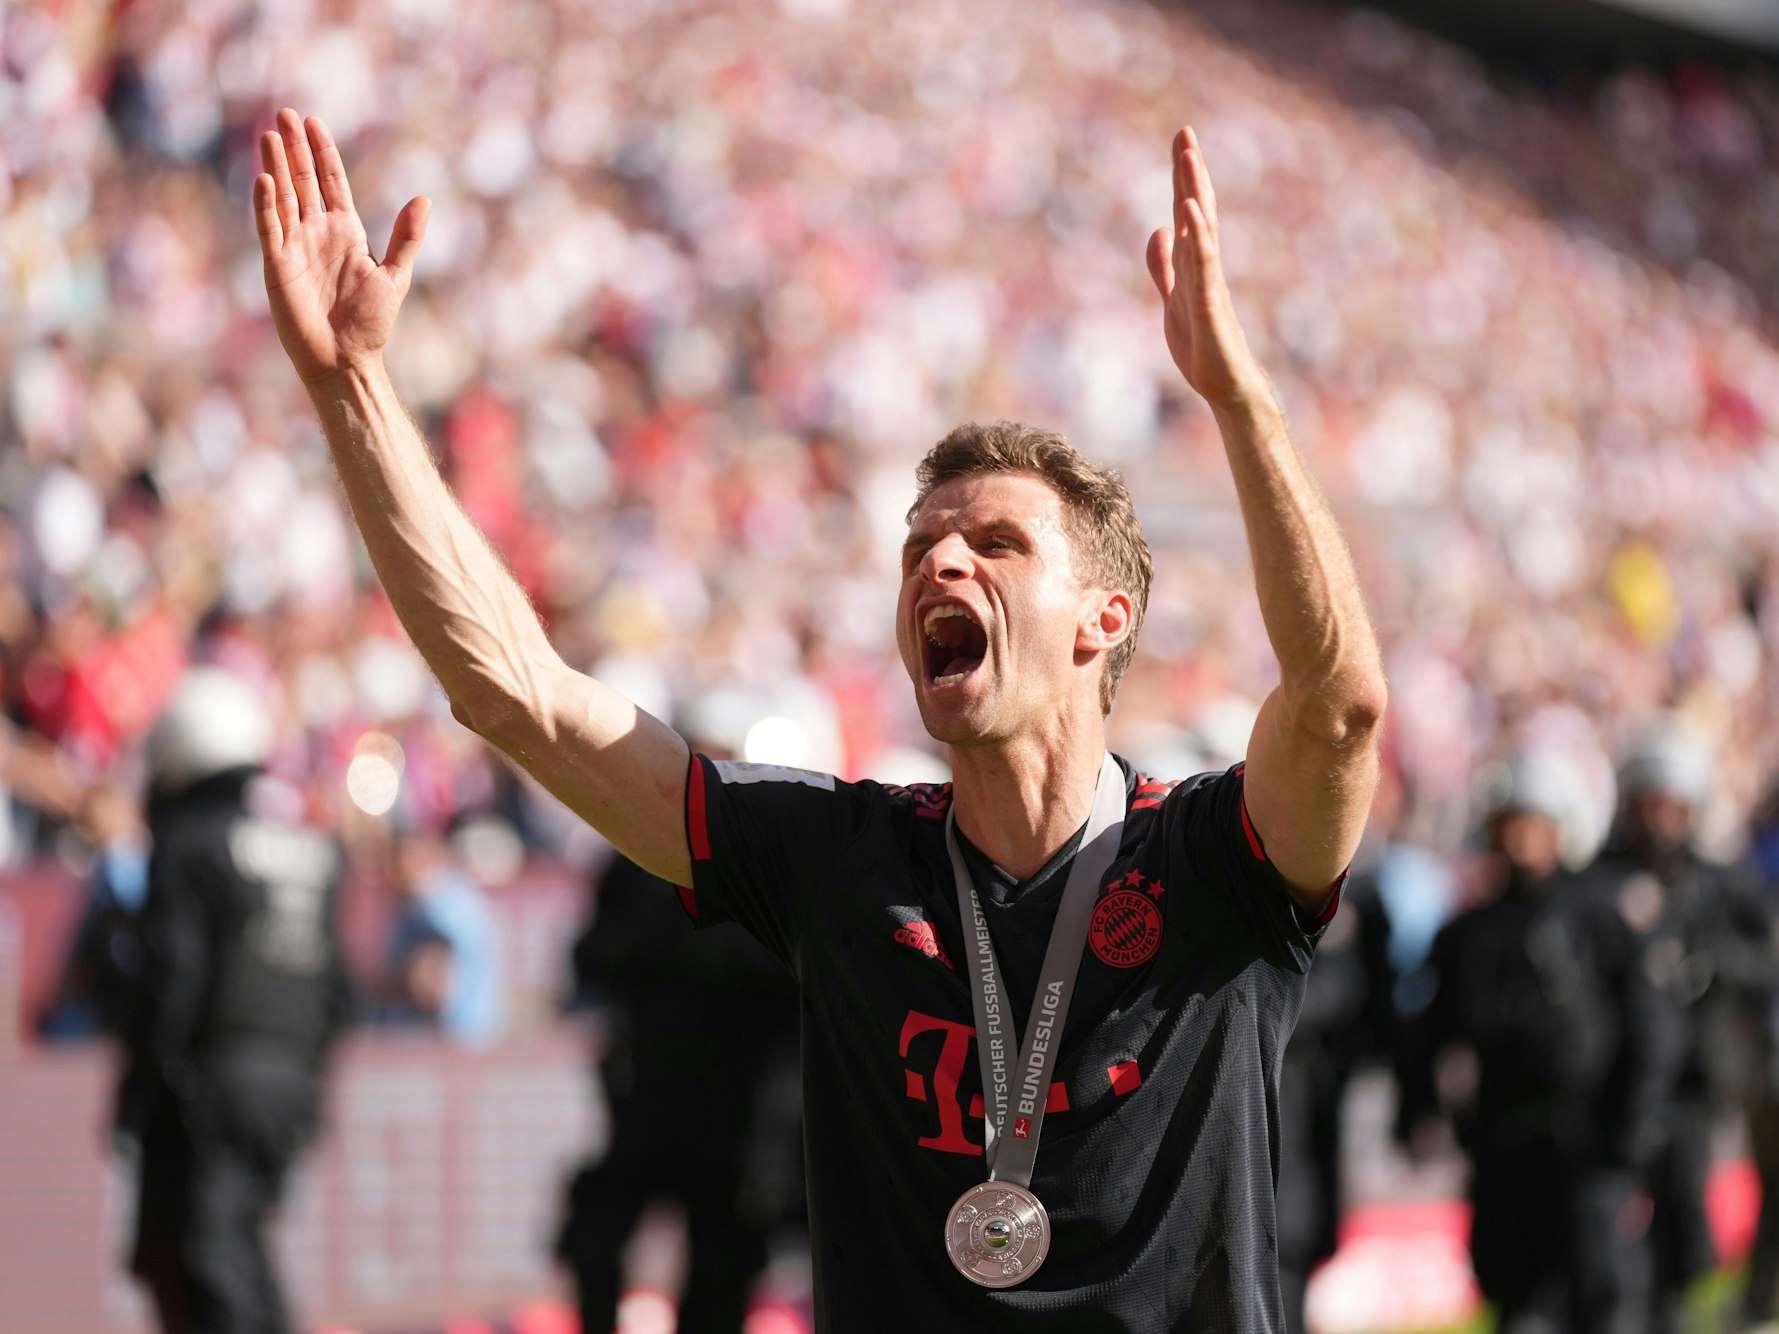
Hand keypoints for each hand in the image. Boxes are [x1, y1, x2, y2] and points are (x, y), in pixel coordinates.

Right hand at [253, 109, 429, 386]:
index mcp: (345, 232)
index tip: (314, 123)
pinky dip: (267, 205)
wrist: (346, 359)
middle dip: (294, 149)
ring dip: (277, 167)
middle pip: (303, 182)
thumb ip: (406, 237)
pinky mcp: (277, 265)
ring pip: (283, 198)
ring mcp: (295, 247)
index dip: (322, 153)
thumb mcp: (394, 276)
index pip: (331, 183)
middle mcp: (317, 234)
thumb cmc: (370, 323)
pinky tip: (265, 179)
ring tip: (269, 135)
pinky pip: (270, 228)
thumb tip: (424, 198)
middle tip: (284, 114)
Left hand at [1145, 127, 1264, 411]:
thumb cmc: (1203, 347)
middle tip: (1185, 132)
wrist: (1225, 386)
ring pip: (1202, 229)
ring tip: (1188, 156)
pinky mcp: (1210, 304)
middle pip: (1198, 210)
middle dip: (1190, 172)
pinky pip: (1202, 265)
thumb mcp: (1172, 300)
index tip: (1181, 140)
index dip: (1182, 177)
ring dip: (1194, 191)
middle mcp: (1205, 266)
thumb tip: (1160, 229)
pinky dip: (1195, 235)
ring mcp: (1210, 282)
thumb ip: (1164, 267)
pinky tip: (1187, 209)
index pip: (1187, 212)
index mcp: (1194, 264)